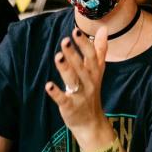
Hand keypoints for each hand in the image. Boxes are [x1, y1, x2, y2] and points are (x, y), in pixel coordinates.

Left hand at [44, 27, 109, 141]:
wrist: (91, 122)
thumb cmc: (91, 91)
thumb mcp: (98, 71)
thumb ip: (100, 50)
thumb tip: (103, 29)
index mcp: (94, 72)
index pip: (91, 56)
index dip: (84, 44)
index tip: (76, 31)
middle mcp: (89, 82)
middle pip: (82, 67)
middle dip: (74, 54)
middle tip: (65, 40)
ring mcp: (80, 95)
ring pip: (73, 81)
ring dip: (66, 69)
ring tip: (58, 57)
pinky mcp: (70, 107)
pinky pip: (63, 99)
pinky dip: (56, 93)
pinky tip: (48, 86)